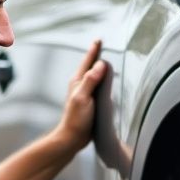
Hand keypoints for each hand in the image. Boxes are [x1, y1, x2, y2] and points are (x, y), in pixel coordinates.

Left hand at [51, 39, 107, 154]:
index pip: (88, 62)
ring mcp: (85, 94)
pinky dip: (102, 81)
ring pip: (94, 77)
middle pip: (91, 67)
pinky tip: (106, 83)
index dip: (94, 51)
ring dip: (100, 69)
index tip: (99, 40)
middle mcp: (81, 86)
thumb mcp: (82, 98)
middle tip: (103, 46)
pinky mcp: (90, 103)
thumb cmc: (75, 120)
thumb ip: (90, 80)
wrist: (72, 138)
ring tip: (106, 61)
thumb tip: (100, 65)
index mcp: (78, 82)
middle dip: (97, 56)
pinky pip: (98, 87)